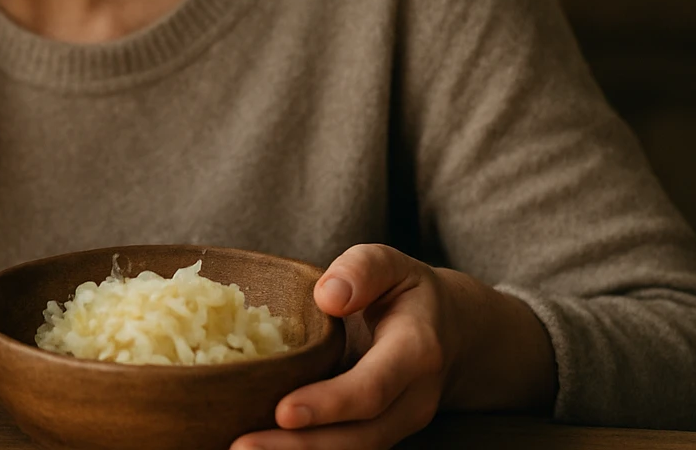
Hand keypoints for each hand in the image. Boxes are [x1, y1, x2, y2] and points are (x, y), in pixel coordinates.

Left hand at [229, 243, 555, 449]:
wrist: (451, 331)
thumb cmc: (407, 292)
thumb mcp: (390, 263)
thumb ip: (362, 269)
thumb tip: (327, 293)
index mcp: (416, 351)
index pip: (372, 388)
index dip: (329, 404)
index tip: (283, 411)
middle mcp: (413, 399)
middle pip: (359, 436)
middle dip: (300, 446)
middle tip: (243, 445)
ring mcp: (398, 423)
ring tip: (243, 449)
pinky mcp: (379, 432)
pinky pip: (345, 448)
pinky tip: (263, 447)